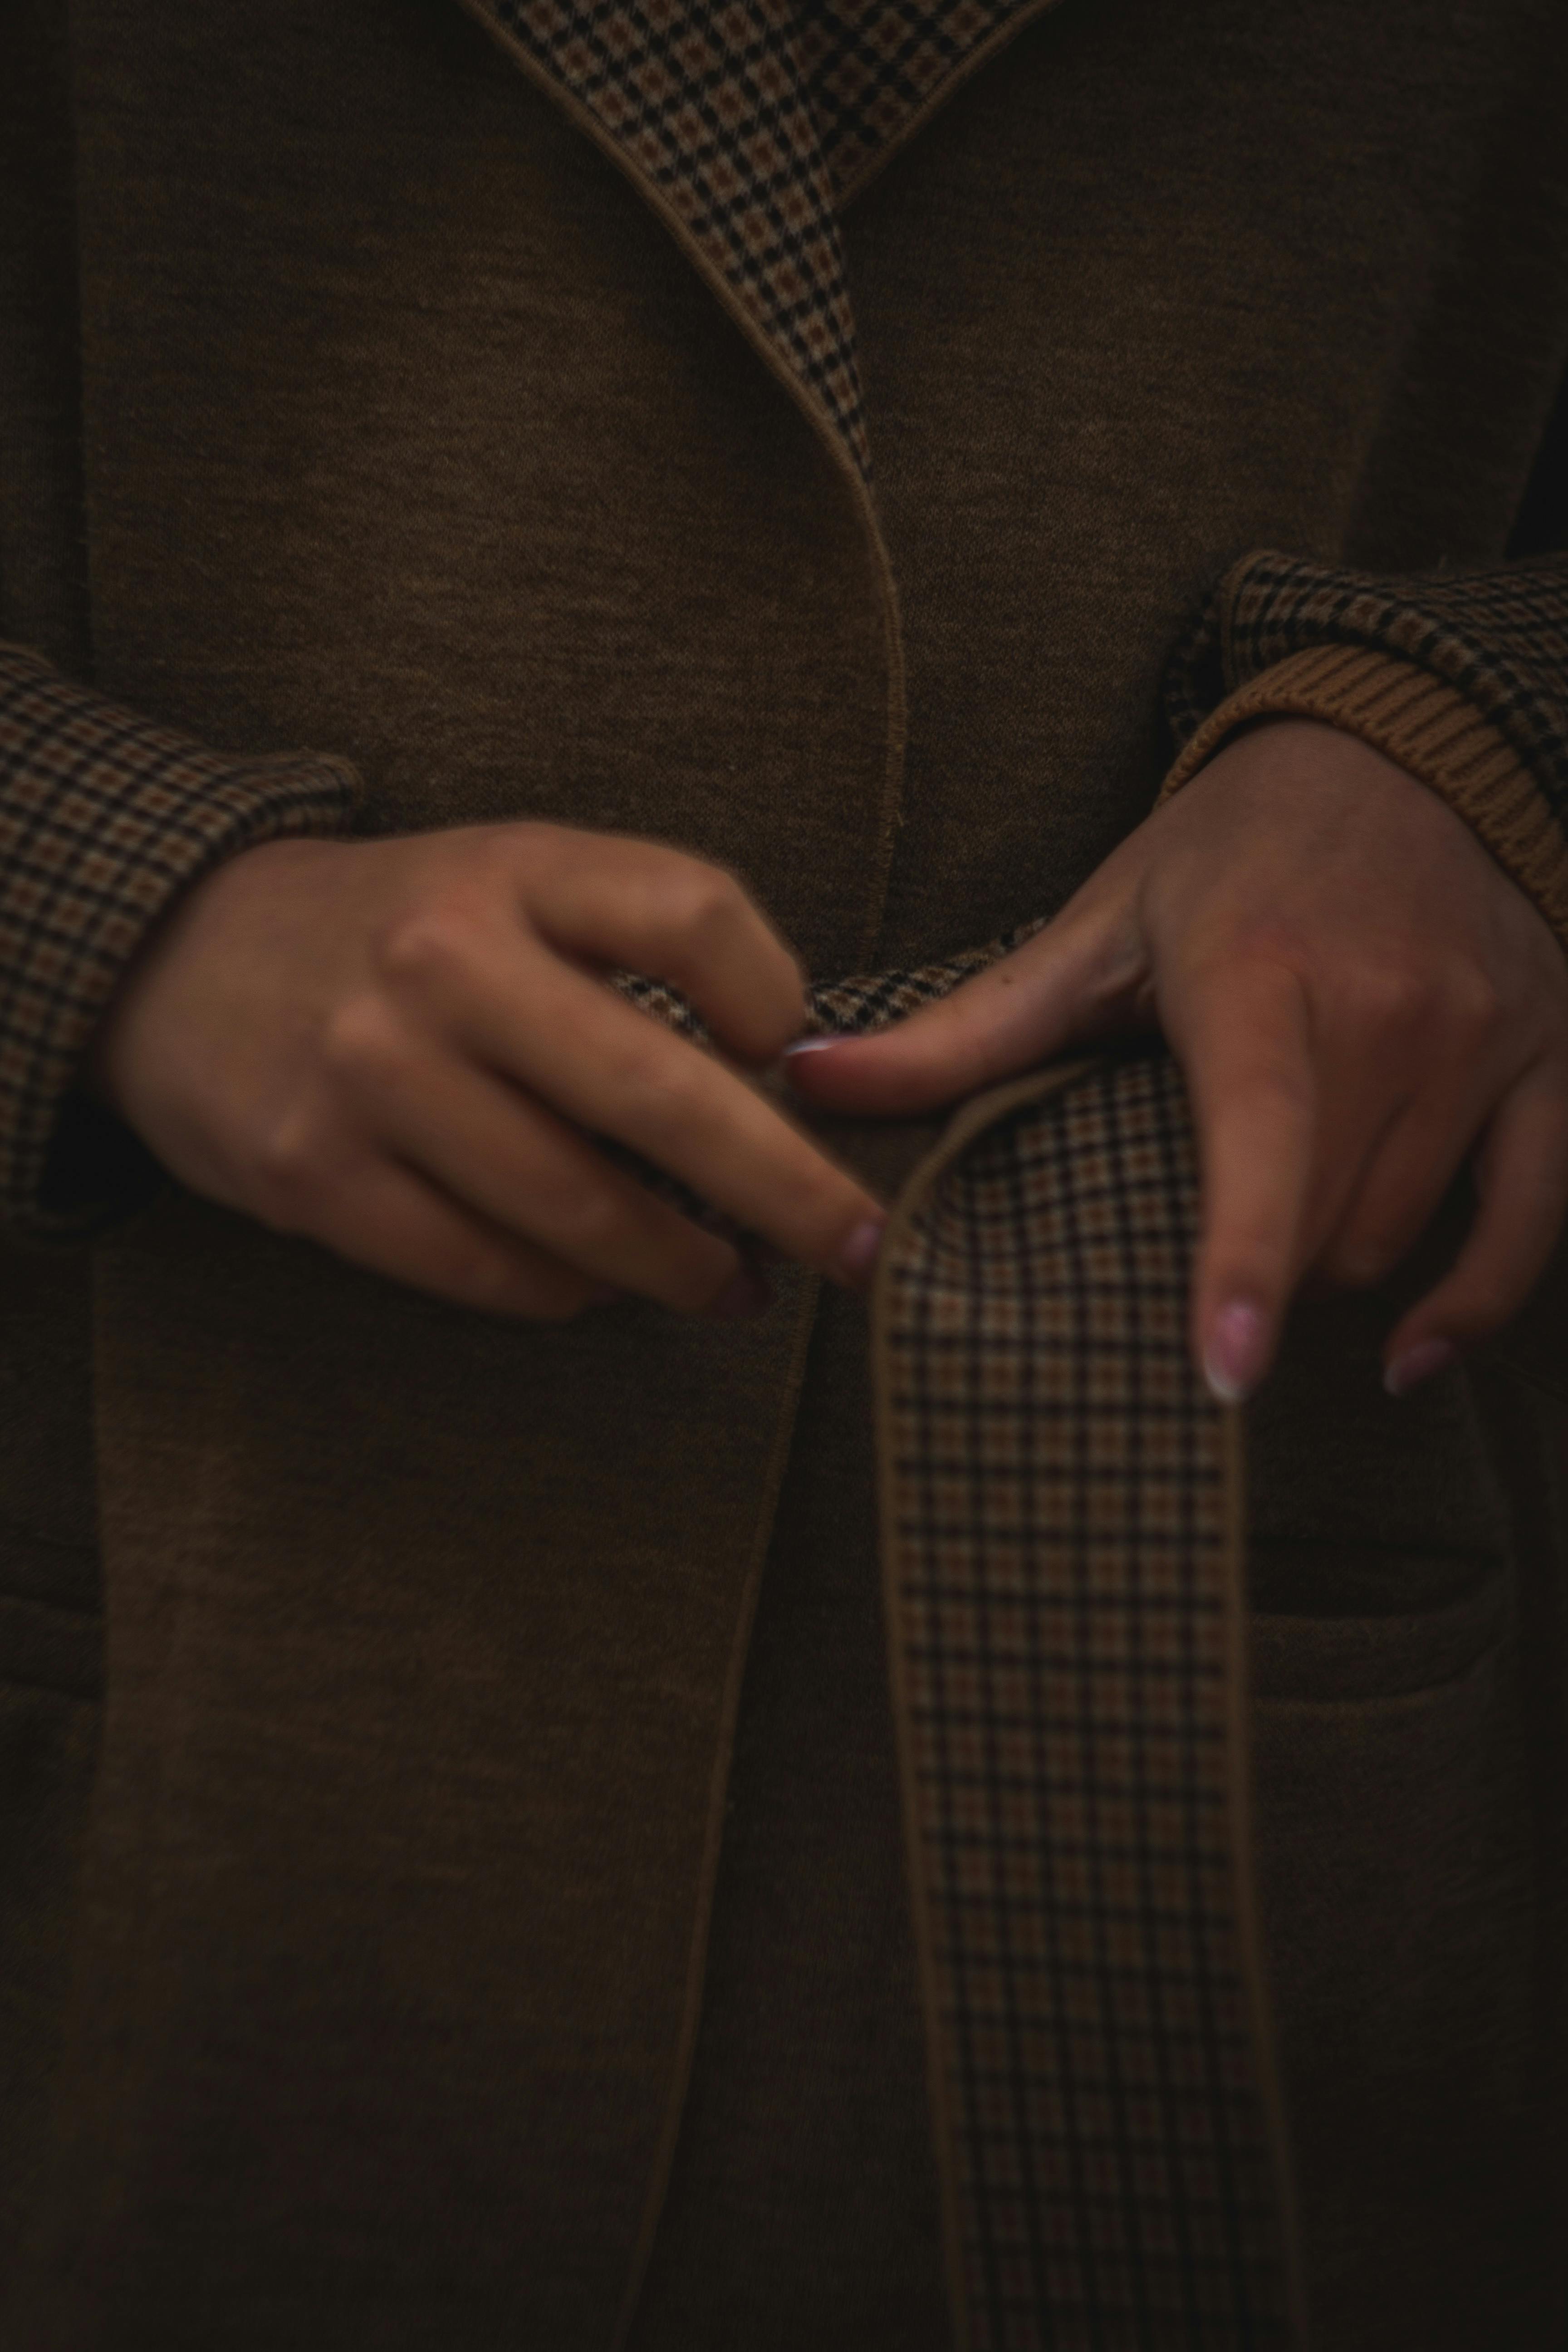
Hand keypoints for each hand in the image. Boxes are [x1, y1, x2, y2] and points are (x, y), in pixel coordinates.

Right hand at [90, 822, 883, 1318]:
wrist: (177, 957)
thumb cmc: (397, 933)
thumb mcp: (511, 879)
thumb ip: (640, 943)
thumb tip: (787, 1079)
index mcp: (508, 869)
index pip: (696, 915)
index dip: (778, 998)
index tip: (801, 1060)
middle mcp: (439, 963)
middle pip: (664, 1096)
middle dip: (790, 1193)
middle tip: (865, 1250)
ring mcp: (368, 1076)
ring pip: (578, 1211)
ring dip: (682, 1267)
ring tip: (732, 1285)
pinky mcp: (311, 1176)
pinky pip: (486, 1270)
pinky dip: (568, 1293)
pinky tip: (600, 1287)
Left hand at [787, 721, 1567, 1399]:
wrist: (1399, 749)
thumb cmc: (1229, 855)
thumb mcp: (1094, 932)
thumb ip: (960, 1032)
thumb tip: (801, 1080)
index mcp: (1261, 981)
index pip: (1259, 1144)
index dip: (1241, 1264)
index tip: (1223, 1371)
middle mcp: (1389, 1011)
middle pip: (1316, 1226)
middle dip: (1245, 1265)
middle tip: (1187, 1230)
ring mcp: (1483, 1038)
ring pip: (1396, 1233)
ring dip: (1326, 1263)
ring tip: (1272, 1224)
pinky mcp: (1551, 1054)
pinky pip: (1532, 1219)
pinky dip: (1475, 1298)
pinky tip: (1414, 1355)